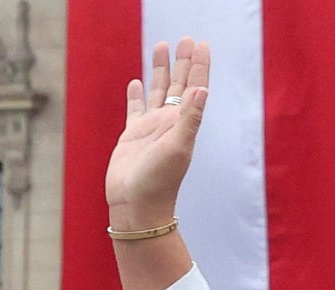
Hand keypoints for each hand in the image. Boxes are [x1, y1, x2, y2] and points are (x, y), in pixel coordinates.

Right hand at [107, 38, 211, 226]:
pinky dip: (137, 95)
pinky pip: (135, 109)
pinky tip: (136, 82)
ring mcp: (151, 128)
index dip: (199, 65)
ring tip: (161, 46)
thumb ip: (190, 118)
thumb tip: (202, 88)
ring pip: (157, 90)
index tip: (202, 44)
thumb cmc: (158, 182)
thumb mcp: (178, 147)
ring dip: (160, 69)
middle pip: (178, 83)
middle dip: (182, 61)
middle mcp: (169, 122)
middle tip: (186, 38)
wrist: (136, 206)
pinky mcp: (132, 136)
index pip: (194, 86)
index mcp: (183, 122)